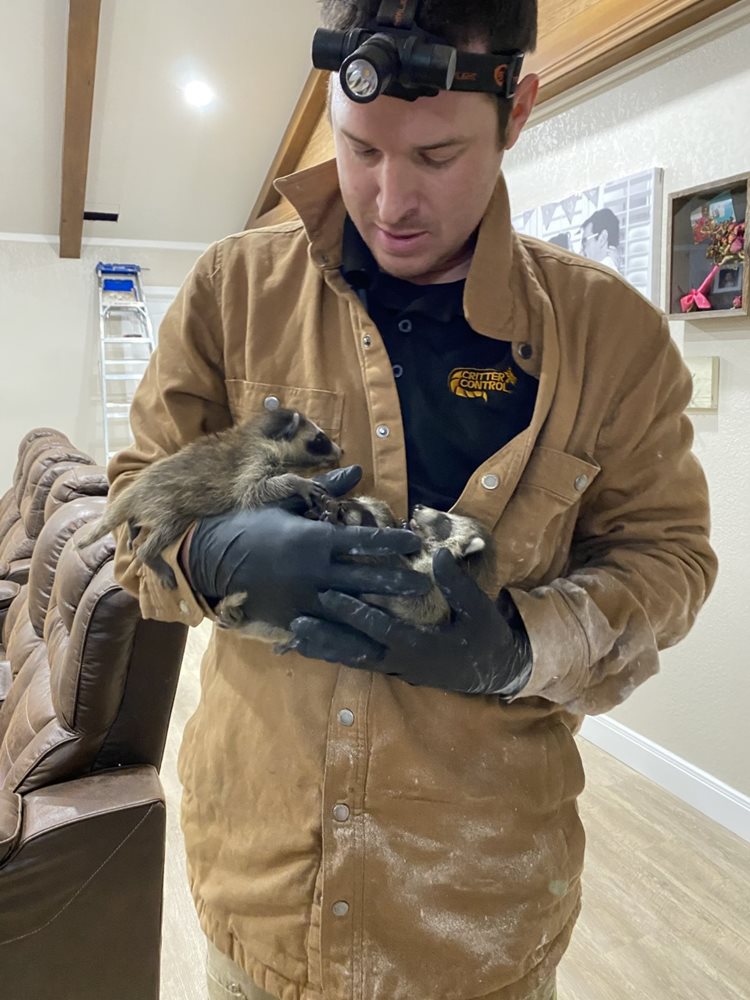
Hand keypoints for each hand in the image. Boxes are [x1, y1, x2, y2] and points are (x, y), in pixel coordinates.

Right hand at [187, 466, 430, 629]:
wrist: (209, 556)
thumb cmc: (249, 523)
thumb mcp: (284, 501)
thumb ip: (325, 490)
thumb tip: (357, 470)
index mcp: (315, 539)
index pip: (364, 541)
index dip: (392, 543)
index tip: (414, 543)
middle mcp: (314, 571)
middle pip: (366, 580)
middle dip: (397, 582)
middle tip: (423, 585)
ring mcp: (303, 599)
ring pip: (351, 612)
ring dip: (380, 616)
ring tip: (408, 622)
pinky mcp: (290, 621)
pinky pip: (325, 635)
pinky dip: (349, 643)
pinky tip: (370, 649)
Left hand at [286, 548, 532, 696]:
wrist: (494, 672)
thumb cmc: (485, 637)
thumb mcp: (479, 609)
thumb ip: (458, 585)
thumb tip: (439, 555)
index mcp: (420, 645)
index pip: (379, 627)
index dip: (352, 612)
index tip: (328, 594)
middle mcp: (401, 661)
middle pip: (355, 650)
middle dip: (325, 636)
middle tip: (296, 621)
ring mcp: (396, 668)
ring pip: (353, 660)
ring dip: (325, 649)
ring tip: (295, 638)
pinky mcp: (393, 669)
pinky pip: (360, 662)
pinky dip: (337, 655)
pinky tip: (315, 648)